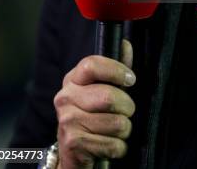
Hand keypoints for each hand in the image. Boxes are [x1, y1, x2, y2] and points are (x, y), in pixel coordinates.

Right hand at [54, 39, 135, 167]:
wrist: (74, 152)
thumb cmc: (93, 115)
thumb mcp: (102, 89)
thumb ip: (115, 69)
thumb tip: (125, 44)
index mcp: (72, 79)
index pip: (92, 65)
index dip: (116, 70)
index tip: (130, 79)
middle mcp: (65, 98)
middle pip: (108, 96)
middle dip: (127, 106)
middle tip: (127, 111)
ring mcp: (67, 121)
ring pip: (115, 122)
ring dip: (124, 129)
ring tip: (116, 130)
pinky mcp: (73, 143)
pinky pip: (112, 144)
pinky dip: (119, 147)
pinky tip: (111, 144)